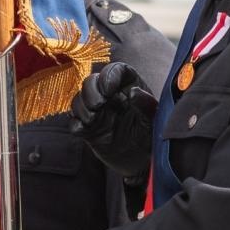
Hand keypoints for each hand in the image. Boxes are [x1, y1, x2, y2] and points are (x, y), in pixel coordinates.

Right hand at [70, 62, 156, 178]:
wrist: (143, 159)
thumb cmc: (151, 134)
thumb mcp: (155, 119)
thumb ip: (147, 105)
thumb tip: (134, 92)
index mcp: (128, 86)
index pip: (115, 70)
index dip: (109, 75)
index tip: (109, 88)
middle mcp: (110, 95)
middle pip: (92, 81)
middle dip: (91, 91)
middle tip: (99, 104)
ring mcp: (97, 111)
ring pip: (79, 99)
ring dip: (82, 107)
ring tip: (94, 118)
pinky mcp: (88, 128)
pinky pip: (74, 122)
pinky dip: (76, 124)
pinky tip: (84, 128)